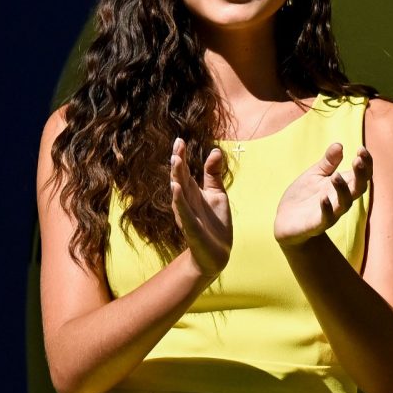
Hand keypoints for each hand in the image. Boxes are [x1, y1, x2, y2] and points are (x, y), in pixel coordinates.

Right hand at [169, 138, 233, 276]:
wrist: (217, 253)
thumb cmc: (215, 222)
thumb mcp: (217, 194)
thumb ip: (213, 174)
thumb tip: (215, 150)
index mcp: (193, 193)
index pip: (185, 171)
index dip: (182, 156)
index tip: (179, 139)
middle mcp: (187, 201)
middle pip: (180, 178)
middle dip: (178, 162)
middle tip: (177, 145)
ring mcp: (188, 214)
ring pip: (179, 193)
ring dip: (177, 177)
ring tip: (175, 160)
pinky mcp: (191, 227)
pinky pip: (184, 211)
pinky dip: (179, 199)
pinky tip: (176, 188)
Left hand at [276, 142, 372, 248]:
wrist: (286, 221)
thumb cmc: (304, 196)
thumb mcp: (315, 175)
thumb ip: (328, 162)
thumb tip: (339, 144)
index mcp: (343, 186)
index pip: (362, 175)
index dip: (366, 162)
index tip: (361, 149)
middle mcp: (341, 199)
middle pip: (359, 188)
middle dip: (361, 175)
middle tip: (358, 161)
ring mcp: (331, 213)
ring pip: (345, 203)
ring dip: (343, 190)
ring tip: (336, 176)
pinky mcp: (317, 224)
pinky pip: (326, 218)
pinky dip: (327, 208)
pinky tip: (323, 198)